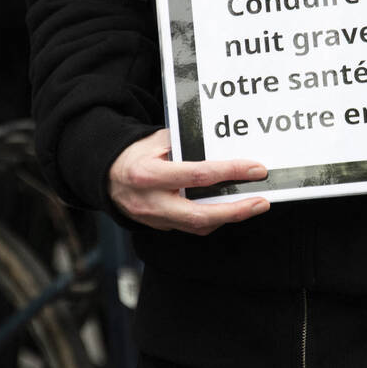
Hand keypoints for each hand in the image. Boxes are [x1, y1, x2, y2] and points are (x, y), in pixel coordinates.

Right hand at [108, 128, 269, 234]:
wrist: (105, 176)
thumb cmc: (134, 153)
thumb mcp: (156, 140)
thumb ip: (186, 144)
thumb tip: (221, 146)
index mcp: (148, 174)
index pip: (198, 175)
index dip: (230, 172)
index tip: (255, 169)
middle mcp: (151, 201)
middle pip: (200, 215)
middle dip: (235, 211)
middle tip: (260, 202)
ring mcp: (154, 218)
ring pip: (197, 226)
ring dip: (228, 217)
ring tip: (252, 205)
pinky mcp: (159, 227)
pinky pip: (190, 227)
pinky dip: (212, 220)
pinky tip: (228, 209)